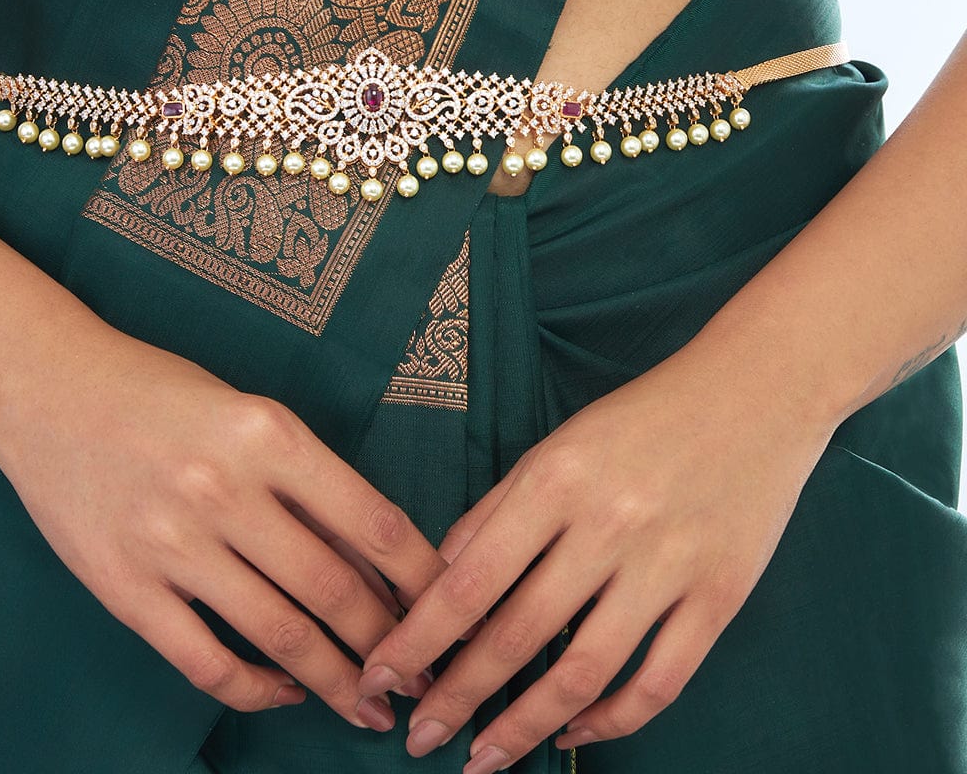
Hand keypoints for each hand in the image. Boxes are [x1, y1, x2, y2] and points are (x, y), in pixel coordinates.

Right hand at [0, 327, 446, 730]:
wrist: (47, 386)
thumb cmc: (159, 390)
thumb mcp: (248, 412)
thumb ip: (304, 481)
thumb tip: (371, 559)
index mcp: (269, 435)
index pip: (373, 522)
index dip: (423, 579)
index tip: (452, 611)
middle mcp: (226, 490)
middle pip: (333, 591)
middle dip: (391, 646)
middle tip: (421, 678)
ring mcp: (172, 544)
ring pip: (279, 636)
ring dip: (334, 681)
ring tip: (369, 707)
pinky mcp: (125, 589)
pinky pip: (206, 661)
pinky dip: (255, 690)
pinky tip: (283, 694)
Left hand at [356, 352, 837, 769]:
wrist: (753, 394)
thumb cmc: (640, 418)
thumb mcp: (556, 445)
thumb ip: (498, 508)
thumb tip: (443, 575)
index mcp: (555, 479)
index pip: (469, 578)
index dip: (417, 638)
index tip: (379, 675)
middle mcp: (607, 525)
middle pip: (519, 634)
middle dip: (459, 696)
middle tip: (421, 738)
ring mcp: (668, 566)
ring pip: (584, 671)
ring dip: (525, 725)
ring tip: (484, 759)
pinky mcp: (720, 596)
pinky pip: (660, 681)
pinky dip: (612, 720)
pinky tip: (572, 732)